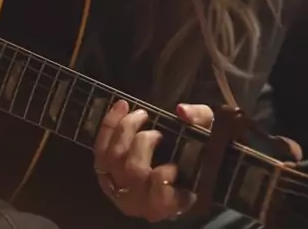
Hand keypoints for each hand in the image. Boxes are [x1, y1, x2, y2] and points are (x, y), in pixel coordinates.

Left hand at [93, 99, 213, 221]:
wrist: (175, 171)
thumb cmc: (195, 158)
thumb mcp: (208, 135)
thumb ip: (201, 121)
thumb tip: (182, 111)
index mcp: (169, 202)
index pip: (159, 194)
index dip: (163, 175)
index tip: (174, 164)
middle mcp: (141, 202)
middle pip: (134, 171)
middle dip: (144, 142)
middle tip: (158, 133)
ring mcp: (120, 191)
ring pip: (113, 159)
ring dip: (125, 129)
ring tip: (141, 115)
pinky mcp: (106, 174)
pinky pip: (100, 151)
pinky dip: (109, 125)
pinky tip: (122, 106)